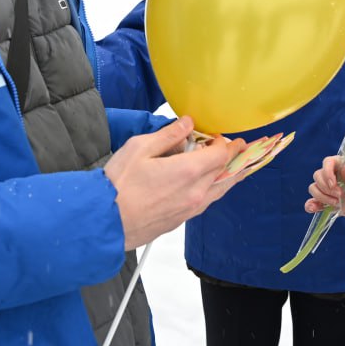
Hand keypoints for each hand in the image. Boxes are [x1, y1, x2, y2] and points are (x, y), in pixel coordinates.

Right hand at [105, 116, 247, 249]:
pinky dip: (215, 191)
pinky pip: (207, 202)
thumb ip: (168, 135)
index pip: (221, 154)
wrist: (105, 222)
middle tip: (239, 150)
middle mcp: (195, 192)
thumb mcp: (140, 148)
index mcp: (188, 171)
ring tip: (238, 169)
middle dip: (233, 158)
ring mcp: (190, 209)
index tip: (225, 137)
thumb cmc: (118, 185)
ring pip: (220, 191)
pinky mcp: (181, 220)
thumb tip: (187, 123)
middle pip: (225, 173)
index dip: (226, 144)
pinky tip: (211, 187)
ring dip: (230, 177)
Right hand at [305, 155, 344, 221]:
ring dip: (322, 196)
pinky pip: (314, 202)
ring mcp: (330, 190)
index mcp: (344, 166)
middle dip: (326, 187)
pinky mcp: (329, 202)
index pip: (328, 162)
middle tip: (340, 195)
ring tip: (337, 203)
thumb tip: (344, 169)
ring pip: (314, 188)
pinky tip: (313, 209)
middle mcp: (334, 176)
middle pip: (318, 176)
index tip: (334, 183)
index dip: (327, 171)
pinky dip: (311, 205)